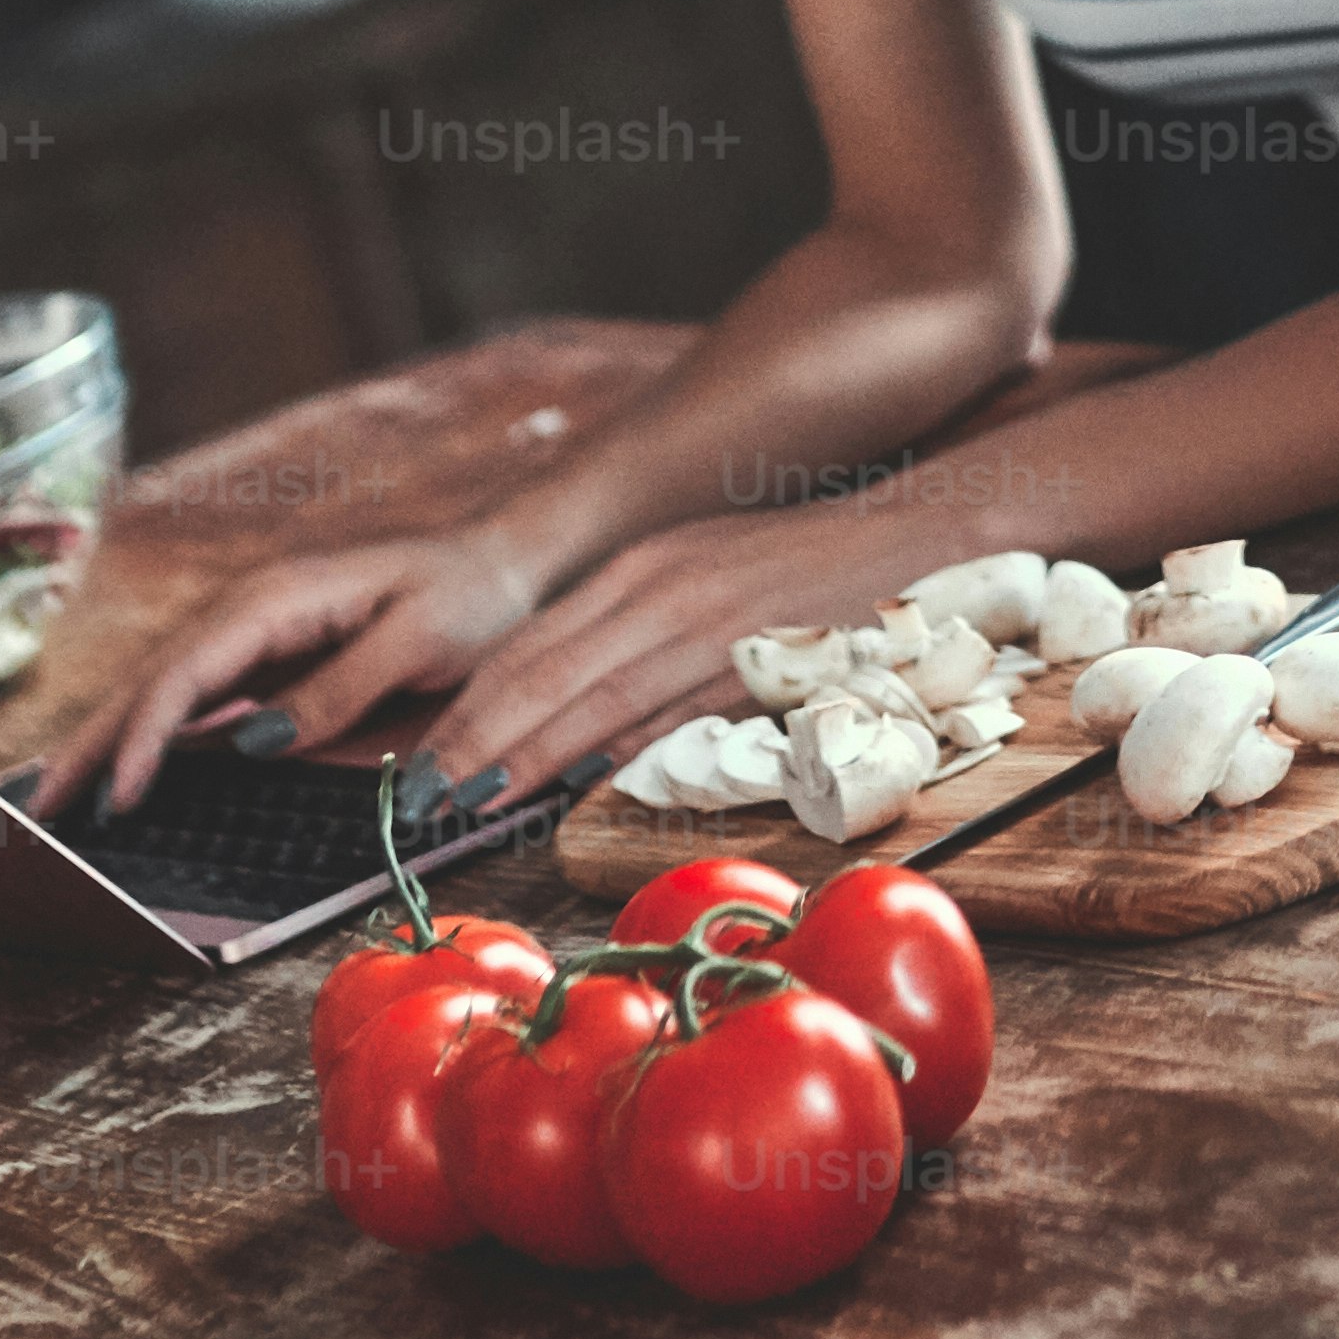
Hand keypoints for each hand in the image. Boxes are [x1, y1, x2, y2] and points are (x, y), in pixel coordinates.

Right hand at [74, 523, 542, 813]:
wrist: (494, 565)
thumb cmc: (464, 598)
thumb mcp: (416, 642)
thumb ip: (338, 689)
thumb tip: (253, 739)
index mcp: (277, 598)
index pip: (188, 671)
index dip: (145, 735)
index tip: (117, 795)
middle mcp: (249, 610)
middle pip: (151, 680)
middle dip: (92, 743)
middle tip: (39, 814)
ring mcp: (251, 634)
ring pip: (160, 691)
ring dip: (106, 743)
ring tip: (56, 804)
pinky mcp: (264, 659)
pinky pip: (192, 700)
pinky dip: (148, 736)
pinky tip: (122, 774)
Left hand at [392, 497, 990, 830]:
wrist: (913, 536)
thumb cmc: (804, 572)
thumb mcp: (704, 582)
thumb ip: (637, 635)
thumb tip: (574, 719)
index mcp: (642, 568)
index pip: (530, 644)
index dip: (472, 705)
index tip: (425, 761)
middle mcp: (661, 587)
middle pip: (544, 668)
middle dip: (478, 737)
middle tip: (425, 797)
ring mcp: (707, 620)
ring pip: (594, 694)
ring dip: (528, 754)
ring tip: (474, 801)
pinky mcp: (755, 657)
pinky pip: (672, 711)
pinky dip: (619, 750)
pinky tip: (578, 784)